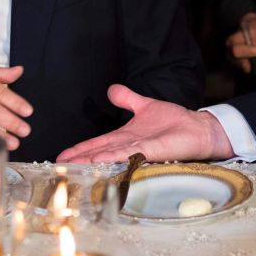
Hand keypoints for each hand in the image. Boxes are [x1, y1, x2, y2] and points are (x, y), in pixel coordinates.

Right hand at [57, 84, 233, 162]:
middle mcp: (128, 146)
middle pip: (98, 153)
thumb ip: (128, 99)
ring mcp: (138, 150)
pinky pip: (128, 153)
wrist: (196, 128)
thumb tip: (111, 89)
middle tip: (58, 166)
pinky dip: (113, 157)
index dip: (80, 148)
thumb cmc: (173, 122)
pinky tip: (99, 160)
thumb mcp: (145, 105)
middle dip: (79, 159)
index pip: (98, 144)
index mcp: (125, 137)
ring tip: (72, 165)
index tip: (62, 154)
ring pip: (109, 156)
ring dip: (91, 161)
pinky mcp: (150, 151)